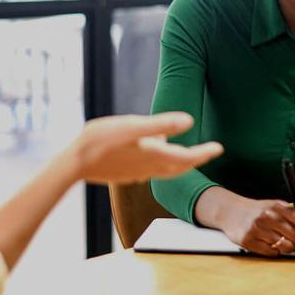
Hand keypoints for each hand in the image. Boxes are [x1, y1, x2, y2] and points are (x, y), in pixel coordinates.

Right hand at [72, 112, 222, 183]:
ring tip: (185, 152)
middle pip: (179, 167)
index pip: (187, 157)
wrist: (75, 163)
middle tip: (209, 152)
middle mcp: (149, 167)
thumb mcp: (132, 126)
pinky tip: (153, 154)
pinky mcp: (126, 173)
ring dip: (179, 163)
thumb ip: (161, 124)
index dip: (204, 153)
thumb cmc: (101, 140)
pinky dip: (161, 164)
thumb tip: (189, 121)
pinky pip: (151, 171)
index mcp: (154, 155)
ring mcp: (137, 173)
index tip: (219, 148)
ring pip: (165, 170)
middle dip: (195, 160)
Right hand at [209, 192, 294, 256]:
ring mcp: (257, 229)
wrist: (230, 210)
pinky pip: (272, 253)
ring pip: (286, 248)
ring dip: (287, 248)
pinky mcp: (248, 241)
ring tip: (281, 241)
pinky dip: (274, 251)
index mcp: (278, 206)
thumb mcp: (277, 208)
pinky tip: (268, 243)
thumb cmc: (259, 210)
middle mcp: (268, 216)